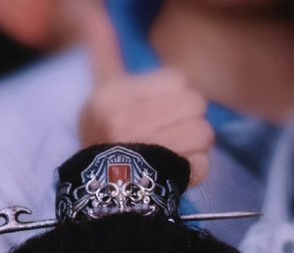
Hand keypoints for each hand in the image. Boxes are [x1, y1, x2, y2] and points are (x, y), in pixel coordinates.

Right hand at [78, 4, 212, 185]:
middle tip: (168, 135)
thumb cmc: (107, 138)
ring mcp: (149, 153)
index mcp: (114, 98)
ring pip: (205, 133)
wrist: (105, 193)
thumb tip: (88, 11)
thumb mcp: (100, 91)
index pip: (176, 80)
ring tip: (172, 154)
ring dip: (195, 146)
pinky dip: (196, 171)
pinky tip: (176, 173)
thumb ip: (103, 52)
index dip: (172, 96)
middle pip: (196, 103)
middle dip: (187, 119)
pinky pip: (205, 165)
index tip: (156, 112)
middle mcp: (128, 123)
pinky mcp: (168, 179)